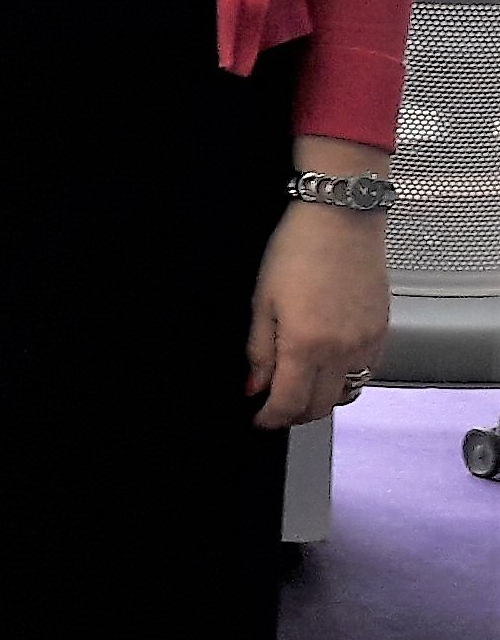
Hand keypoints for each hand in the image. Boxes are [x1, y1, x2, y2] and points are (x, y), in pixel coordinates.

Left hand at [246, 201, 388, 428]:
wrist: (342, 220)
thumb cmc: (297, 251)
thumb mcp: (262, 300)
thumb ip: (259, 350)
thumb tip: (255, 387)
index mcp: (306, 344)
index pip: (290, 403)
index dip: (271, 418)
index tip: (258, 419)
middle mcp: (342, 350)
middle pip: (321, 406)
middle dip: (295, 414)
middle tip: (274, 407)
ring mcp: (367, 342)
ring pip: (347, 393)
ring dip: (322, 400)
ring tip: (299, 388)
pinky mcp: (383, 332)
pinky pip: (366, 372)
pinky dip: (345, 380)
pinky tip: (327, 367)